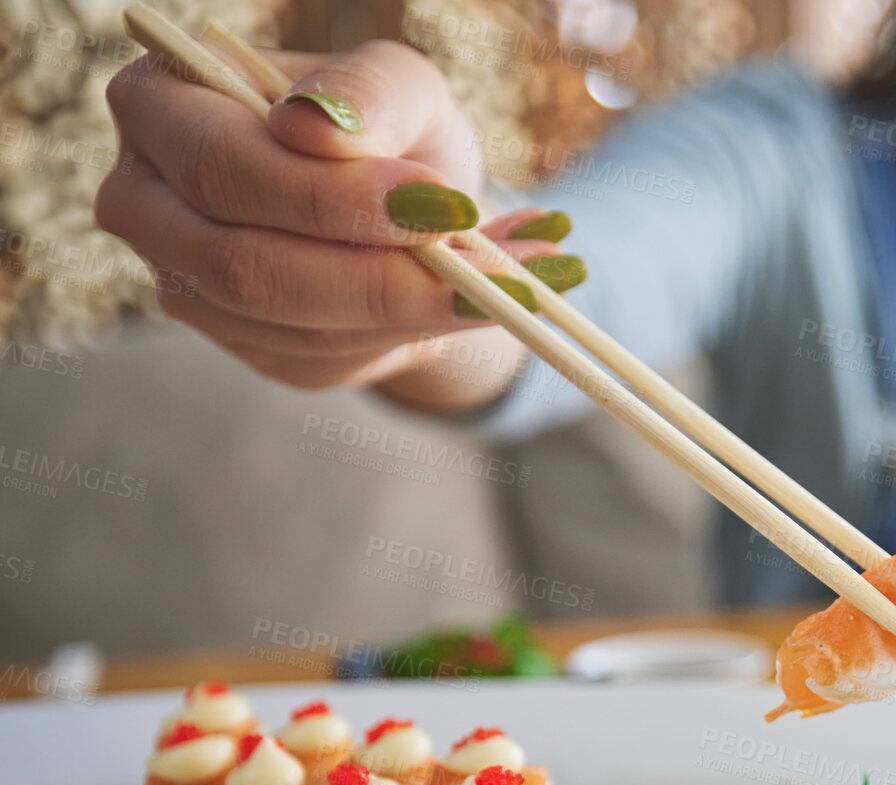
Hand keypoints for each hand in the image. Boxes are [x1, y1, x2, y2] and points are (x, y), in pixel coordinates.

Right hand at [96, 40, 571, 399]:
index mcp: (161, 107)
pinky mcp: (248, 347)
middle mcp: (146, 202)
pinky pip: (328, 360)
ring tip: (521, 286)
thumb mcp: (401, 87)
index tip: (446, 207)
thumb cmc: (391, 131)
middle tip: (501, 274)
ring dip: (420, 312)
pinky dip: (416, 336)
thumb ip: (368, 91)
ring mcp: (188, 285)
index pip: (225, 169)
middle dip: (387, 275)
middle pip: (248, 266)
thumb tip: (318, 128)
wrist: (415, 208)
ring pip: (299, 327)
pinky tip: (483, 305)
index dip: (335, 199)